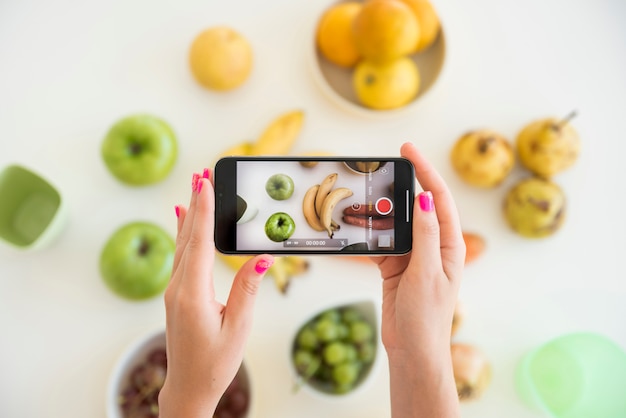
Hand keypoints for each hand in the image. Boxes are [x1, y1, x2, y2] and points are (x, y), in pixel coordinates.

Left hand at [159, 170, 273, 417]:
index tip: (204, 182)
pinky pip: (180, 255)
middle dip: (196, 202)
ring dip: (190, 213)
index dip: (204, 210)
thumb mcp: (238, 326)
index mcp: (193, 294)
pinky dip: (183, 232)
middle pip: (188, 236)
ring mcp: (175, 290)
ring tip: (195, 186)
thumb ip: (248, 289)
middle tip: (201, 172)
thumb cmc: (214, 362)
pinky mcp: (178, 294)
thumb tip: (263, 257)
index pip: (200, 242)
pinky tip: (180, 217)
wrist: (189, 387)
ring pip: (183, 243)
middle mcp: (179, 287)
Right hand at [371, 142, 464, 417]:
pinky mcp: (395, 267)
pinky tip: (358, 225)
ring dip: (382, 209)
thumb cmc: (428, 317)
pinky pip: (382, 242)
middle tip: (383, 165)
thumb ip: (425, 235)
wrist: (412, 350)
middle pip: (417, 205)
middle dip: (402, 183)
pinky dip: (371, 233)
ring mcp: (413, 256)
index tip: (408, 150)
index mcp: (449, 245)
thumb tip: (424, 198)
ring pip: (397, 222)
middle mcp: (433, 246)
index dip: (425, 171)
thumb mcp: (428, 272)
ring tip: (365, 193)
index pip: (438, 199)